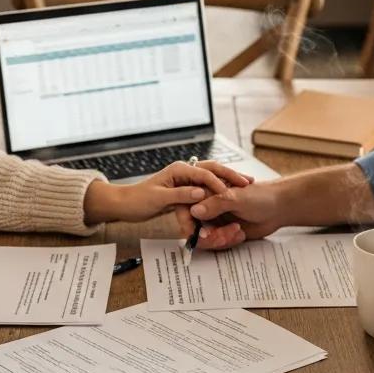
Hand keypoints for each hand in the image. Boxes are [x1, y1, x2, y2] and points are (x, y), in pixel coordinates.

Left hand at [84, 161, 253, 223]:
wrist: (125, 203)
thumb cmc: (139, 200)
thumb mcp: (159, 199)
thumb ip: (181, 195)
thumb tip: (201, 193)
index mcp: (179, 170)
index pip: (205, 174)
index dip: (221, 183)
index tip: (233, 193)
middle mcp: (185, 170)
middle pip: (214, 169)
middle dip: (232, 175)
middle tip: (249, 182)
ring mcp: (186, 178)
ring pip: (213, 175)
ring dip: (229, 180)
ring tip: (246, 185)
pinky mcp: (186, 187)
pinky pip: (208, 185)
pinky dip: (221, 187)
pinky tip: (232, 192)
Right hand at [175, 180, 283, 250]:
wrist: (279, 207)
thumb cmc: (260, 196)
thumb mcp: (237, 197)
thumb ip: (216, 203)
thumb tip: (193, 211)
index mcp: (207, 192)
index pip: (187, 208)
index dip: (189, 223)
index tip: (198, 233)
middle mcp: (208, 206)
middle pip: (194, 227)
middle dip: (208, 236)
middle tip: (221, 237)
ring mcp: (215, 219)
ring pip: (206, 238)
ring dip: (219, 239)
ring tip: (236, 232)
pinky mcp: (223, 231)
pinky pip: (217, 243)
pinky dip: (227, 242)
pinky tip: (240, 235)